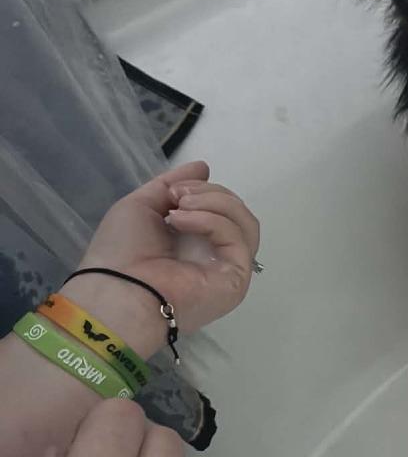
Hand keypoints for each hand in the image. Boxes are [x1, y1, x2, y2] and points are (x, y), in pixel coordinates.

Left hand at [67, 161, 259, 355]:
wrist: (115, 290)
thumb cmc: (120, 253)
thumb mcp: (142, 205)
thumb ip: (172, 184)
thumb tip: (204, 166)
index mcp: (194, 242)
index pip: (220, 208)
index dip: (204, 190)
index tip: (175, 191)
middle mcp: (215, 255)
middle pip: (235, 210)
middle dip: (210, 193)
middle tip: (178, 197)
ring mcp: (228, 268)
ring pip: (244, 221)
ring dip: (216, 202)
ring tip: (182, 207)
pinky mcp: (237, 277)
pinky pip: (238, 238)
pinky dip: (213, 220)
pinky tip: (183, 220)